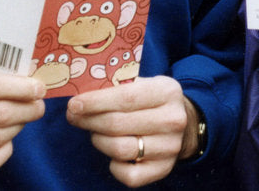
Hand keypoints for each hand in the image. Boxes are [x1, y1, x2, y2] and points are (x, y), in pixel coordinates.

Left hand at [66, 75, 197, 187]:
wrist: (184, 122)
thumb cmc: (153, 100)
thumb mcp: (144, 83)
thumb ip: (118, 86)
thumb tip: (81, 95)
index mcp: (167, 92)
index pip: (125, 98)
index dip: (95, 102)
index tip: (73, 105)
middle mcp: (173, 120)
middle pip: (118, 125)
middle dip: (89, 121)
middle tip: (74, 117)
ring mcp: (170, 147)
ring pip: (120, 150)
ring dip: (99, 141)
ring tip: (94, 132)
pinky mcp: (164, 169)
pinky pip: (129, 175)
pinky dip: (114, 166)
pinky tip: (112, 153)